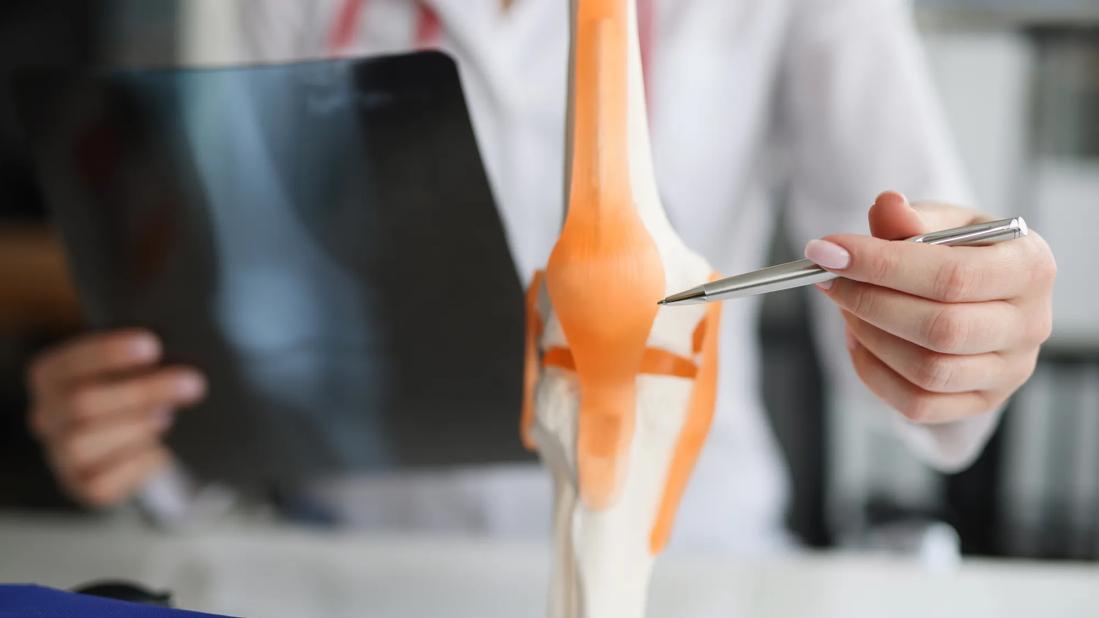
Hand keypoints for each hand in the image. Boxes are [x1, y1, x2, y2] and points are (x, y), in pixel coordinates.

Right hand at [26, 329, 205, 506]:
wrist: (138, 435)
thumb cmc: (137, 384)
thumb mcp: (136, 362)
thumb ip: (144, 353)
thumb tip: (180, 349)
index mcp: (51, 376)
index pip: (70, 362)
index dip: (108, 353)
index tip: (153, 346)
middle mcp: (46, 415)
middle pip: (82, 404)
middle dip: (141, 392)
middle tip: (193, 384)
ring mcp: (60, 455)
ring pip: (84, 445)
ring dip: (136, 429)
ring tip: (169, 418)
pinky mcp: (82, 487)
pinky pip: (102, 484)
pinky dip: (137, 466)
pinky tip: (162, 451)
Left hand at [806, 192, 1055, 424]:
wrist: (974, 289)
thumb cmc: (956, 250)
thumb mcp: (938, 222)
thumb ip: (909, 219)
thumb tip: (886, 207)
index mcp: (1030, 267)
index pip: (952, 275)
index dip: (882, 265)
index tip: (828, 252)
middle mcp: (1031, 324)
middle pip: (941, 328)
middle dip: (869, 302)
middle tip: (828, 280)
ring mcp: (1009, 371)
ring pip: (928, 371)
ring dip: (870, 336)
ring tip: (845, 305)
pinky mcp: (982, 402)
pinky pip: (918, 404)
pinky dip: (875, 372)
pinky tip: (858, 340)